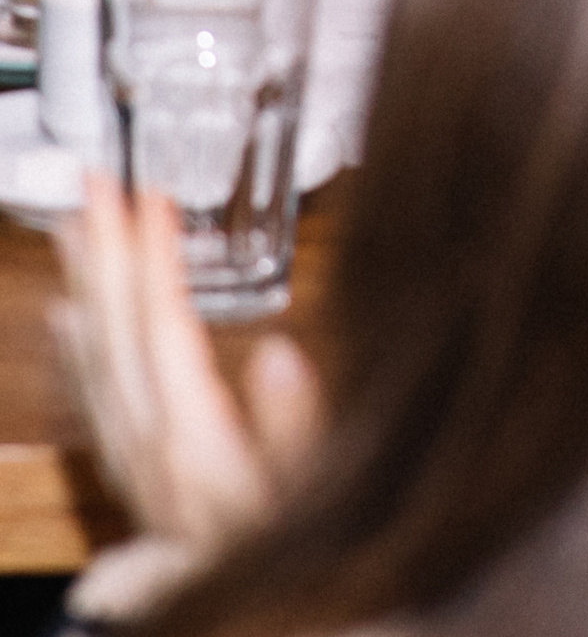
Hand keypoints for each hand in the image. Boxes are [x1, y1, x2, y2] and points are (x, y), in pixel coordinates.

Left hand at [51, 176, 321, 552]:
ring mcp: (141, 467)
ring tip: (77, 226)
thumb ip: (298, 431)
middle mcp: (154, 455)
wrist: (277, 621)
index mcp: (197, 448)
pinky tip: (72, 314)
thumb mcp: (328, 489)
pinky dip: (79, 348)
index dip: (153, 262)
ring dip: (87, 288)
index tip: (150, 197)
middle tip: (94, 182)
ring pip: (96, 365)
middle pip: (116, 341)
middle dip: (105, 254)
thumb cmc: (313, 550)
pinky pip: (96, 400)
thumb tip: (280, 352)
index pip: (162, 335)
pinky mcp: (143, 476)